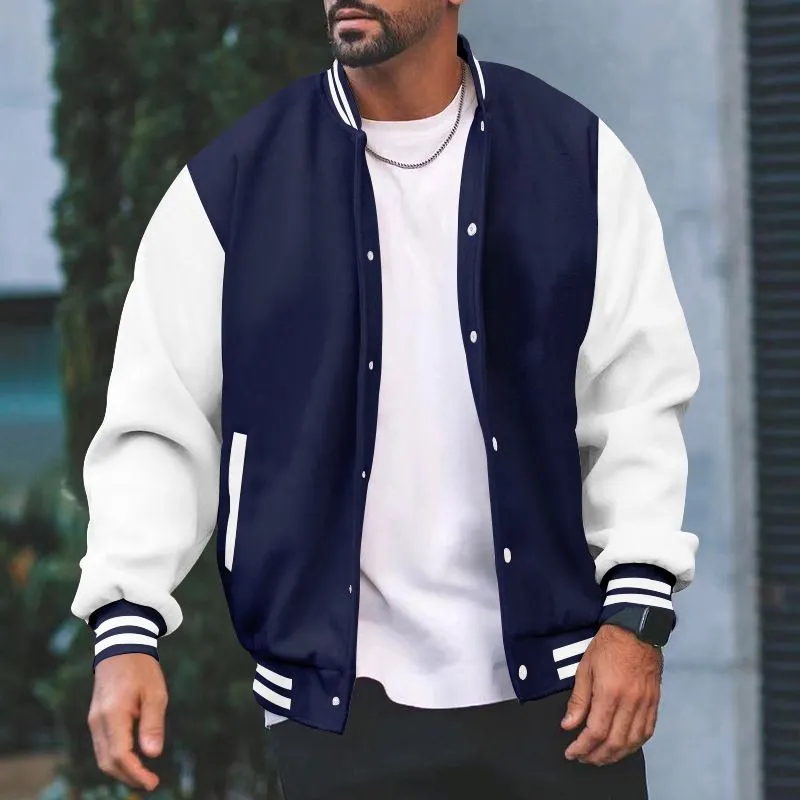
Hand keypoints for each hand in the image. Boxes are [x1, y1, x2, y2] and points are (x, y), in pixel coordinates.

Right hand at [87, 653, 167, 790]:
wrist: (121, 647)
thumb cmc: (142, 669)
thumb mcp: (155, 693)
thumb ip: (153, 724)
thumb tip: (153, 755)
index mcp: (114, 715)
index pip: (120, 755)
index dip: (135, 773)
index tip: (152, 782)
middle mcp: (98, 721)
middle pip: (108, 762)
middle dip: (128, 777)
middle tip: (150, 782)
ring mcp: (94, 720)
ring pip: (103, 757)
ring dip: (121, 770)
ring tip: (142, 775)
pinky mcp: (95, 718)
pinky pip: (102, 746)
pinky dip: (115, 758)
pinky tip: (131, 759)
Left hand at [560, 623, 661, 765]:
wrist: (636, 630)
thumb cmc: (607, 645)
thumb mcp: (585, 668)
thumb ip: (578, 699)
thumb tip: (568, 725)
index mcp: (609, 693)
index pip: (596, 732)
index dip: (582, 747)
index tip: (572, 752)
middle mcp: (630, 703)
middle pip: (615, 742)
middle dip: (597, 756)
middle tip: (583, 758)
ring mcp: (645, 704)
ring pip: (632, 742)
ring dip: (616, 755)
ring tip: (601, 757)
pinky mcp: (654, 703)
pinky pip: (647, 732)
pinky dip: (634, 744)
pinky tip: (623, 747)